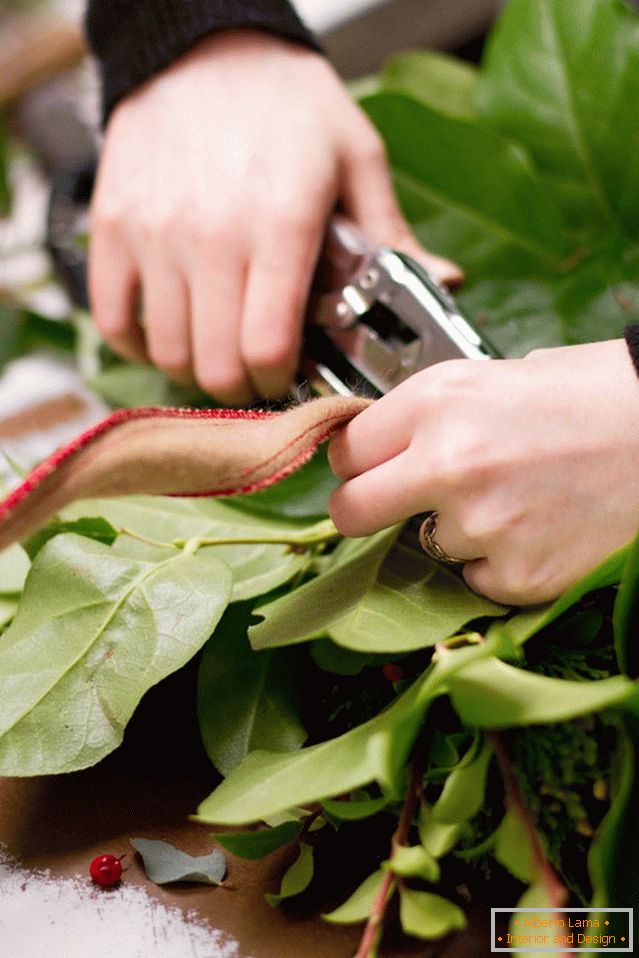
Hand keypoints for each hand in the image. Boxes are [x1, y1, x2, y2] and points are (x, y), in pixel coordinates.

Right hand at [89, 29, 460, 403]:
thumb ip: (393, 235)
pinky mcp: (111, 228)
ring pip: (166, 351)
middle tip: (257, 372)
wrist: (205, 46)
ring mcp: (153, 234)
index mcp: (282, 224)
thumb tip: (446, 284)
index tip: (290, 376)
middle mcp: (210, 236)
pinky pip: (112, 319)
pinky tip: (168, 332)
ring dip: (195, 369)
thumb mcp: (357, 158)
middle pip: (215, 365)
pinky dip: (139, 343)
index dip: (281, 381)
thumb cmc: (288, 104)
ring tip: (218, 350)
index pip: (268, 347)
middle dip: (244, 387)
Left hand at [327, 339, 638, 604]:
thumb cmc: (595, 394)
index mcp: (438, 400)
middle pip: (350, 511)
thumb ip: (431, 415)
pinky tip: (541, 527)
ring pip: (427, 547)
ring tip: (518, 498)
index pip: (345, 451)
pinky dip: (500, 562)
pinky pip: (477, 580)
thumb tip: (388, 446)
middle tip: (396, 505)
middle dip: (366, 510)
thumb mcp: (497, 377)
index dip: (358, 462)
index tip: (371, 468)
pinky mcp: (519, 575)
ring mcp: (483, 526)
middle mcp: (448, 463)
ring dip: (457, 531)